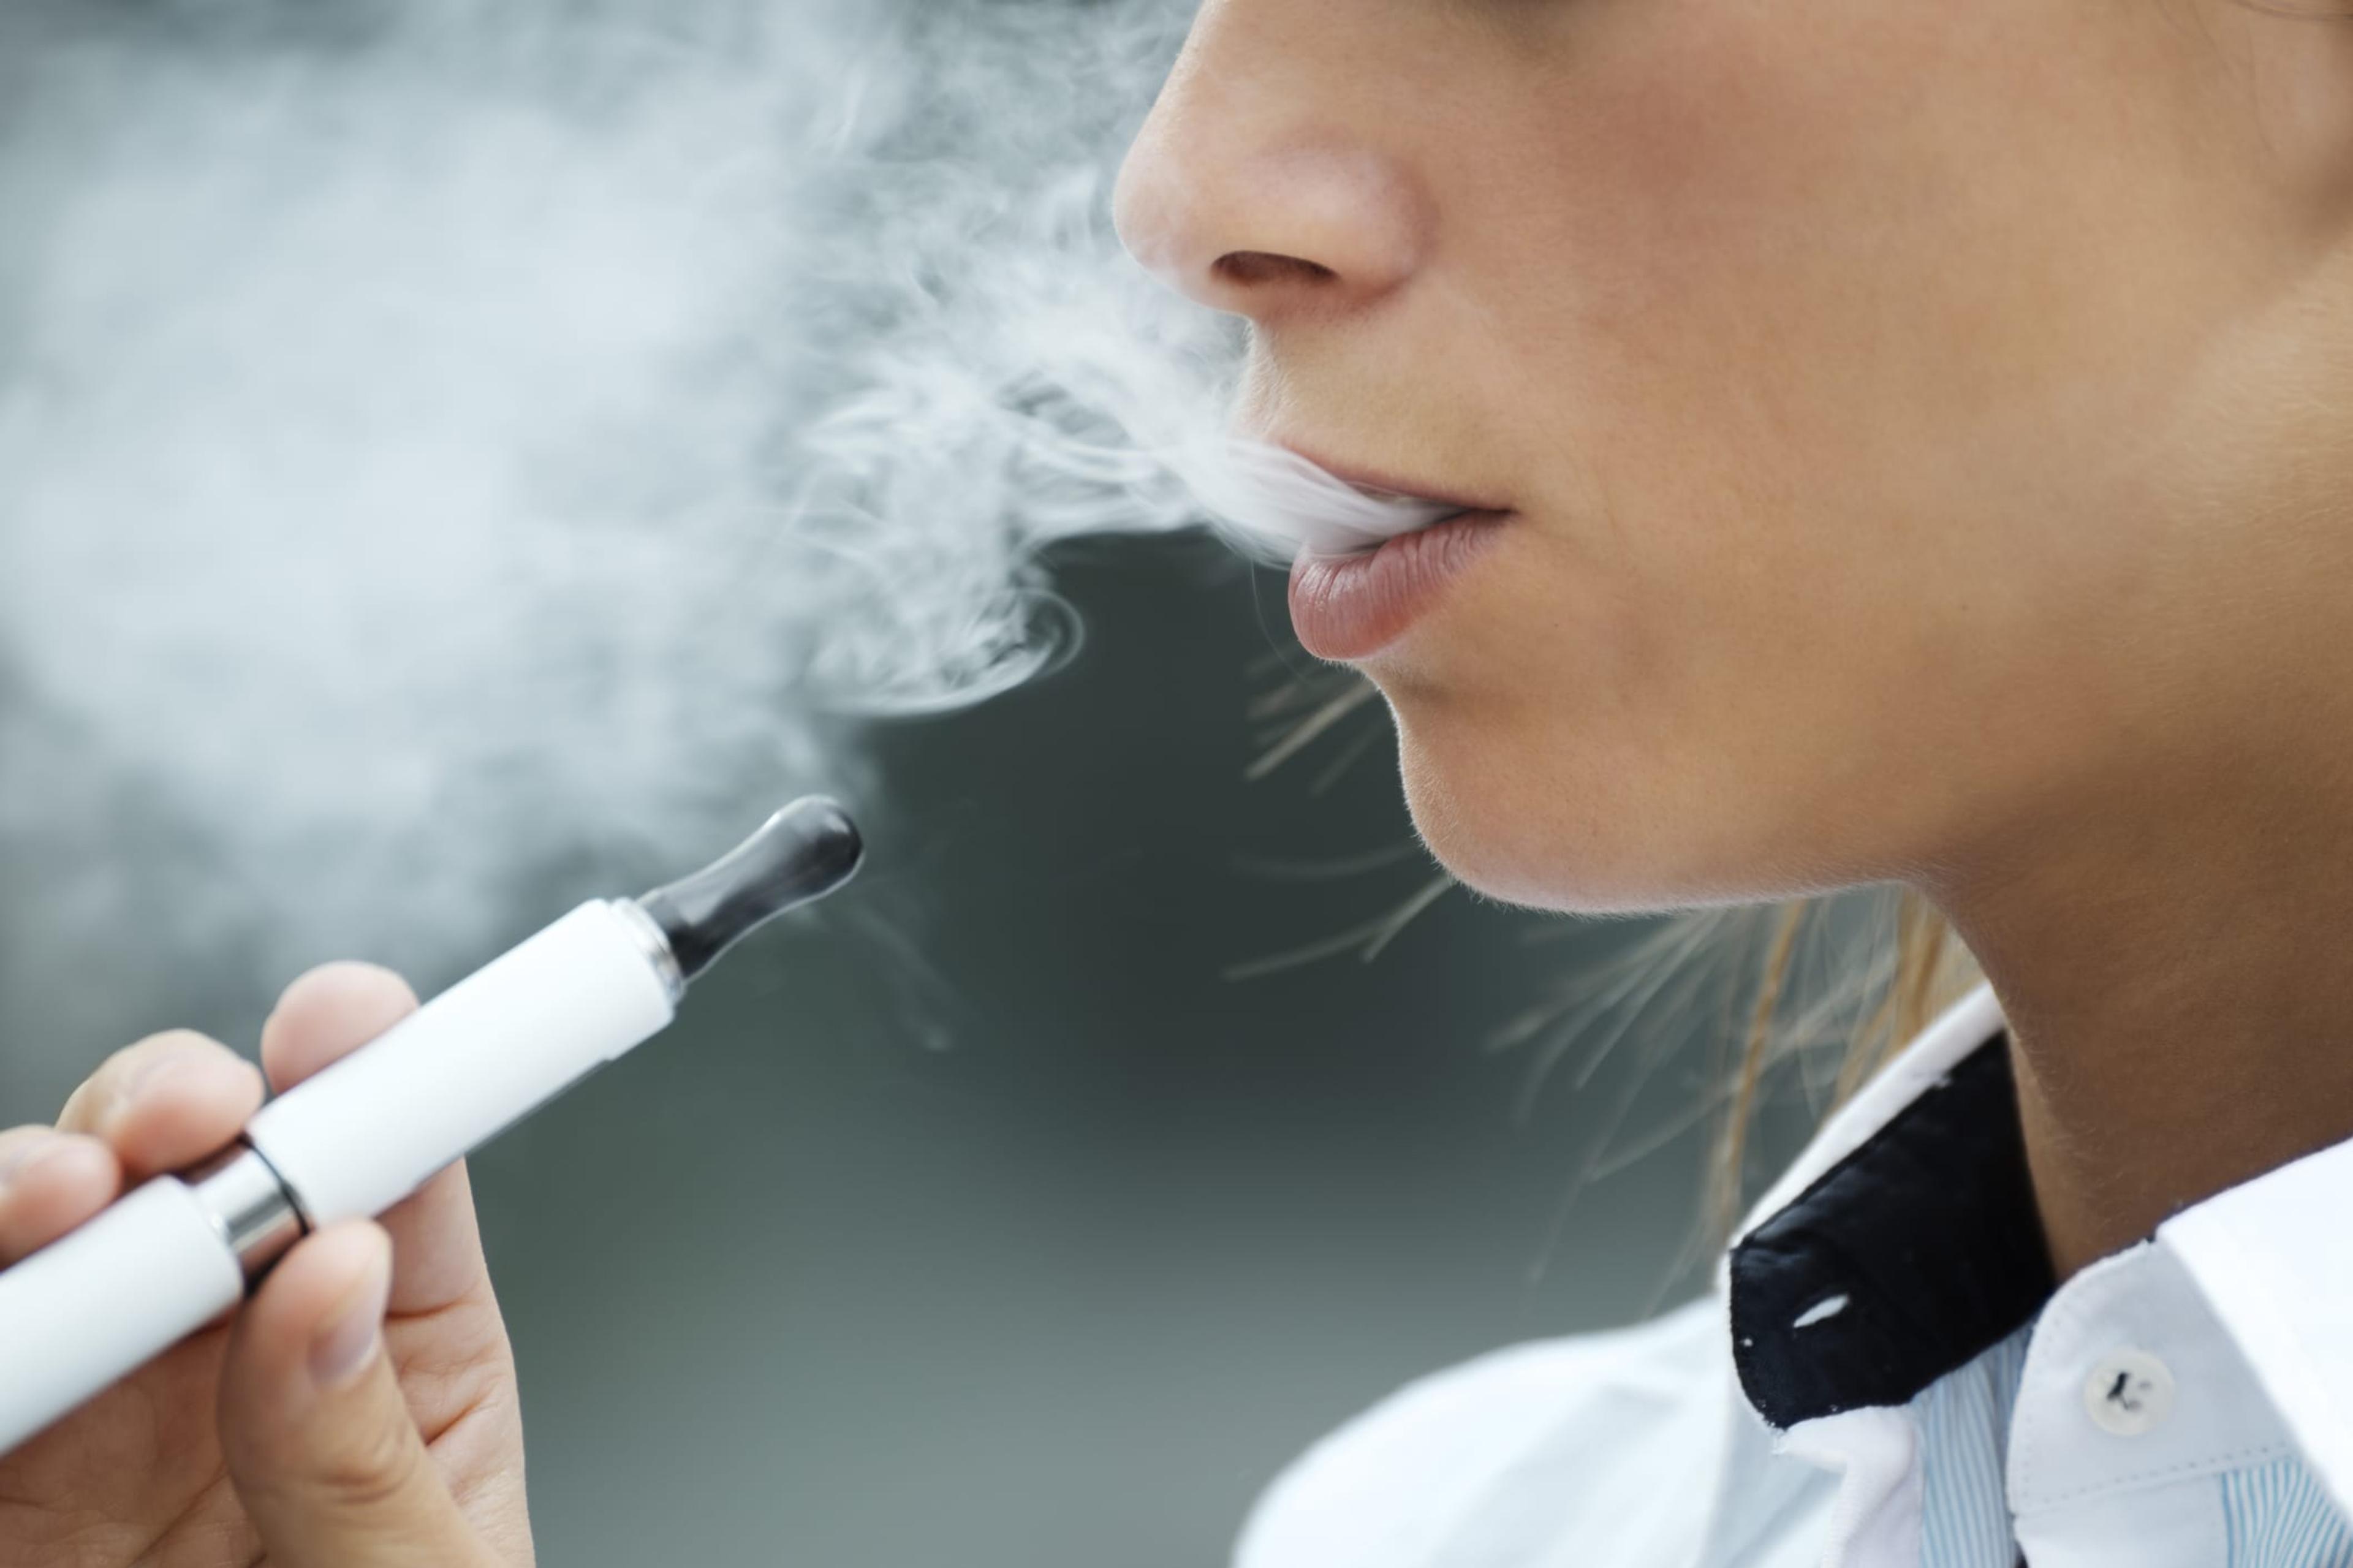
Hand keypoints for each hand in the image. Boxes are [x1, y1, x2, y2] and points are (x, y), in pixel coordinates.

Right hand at [0, 964, 532, 1566]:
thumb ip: (367, 1456)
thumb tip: (335, 1275)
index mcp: (394, 1362)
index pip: (392, 1180)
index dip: (374, 1076)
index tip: (349, 1022)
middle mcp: (239, 1366)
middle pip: (201, 1175)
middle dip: (176, 1109)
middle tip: (185, 1124)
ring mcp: (101, 1420)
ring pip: (53, 1247)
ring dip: (36, 1189)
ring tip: (54, 1199)